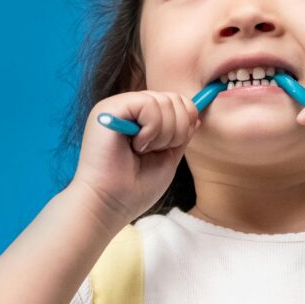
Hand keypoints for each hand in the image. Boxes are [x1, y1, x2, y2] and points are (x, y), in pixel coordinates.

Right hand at [73, 91, 201, 227]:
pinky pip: (148, 104)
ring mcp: (117, 106)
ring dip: (163, 134)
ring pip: (163, 101)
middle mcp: (127, 108)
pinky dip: (151, 129)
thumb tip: (195, 114)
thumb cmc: (134, 189)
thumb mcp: (167, 158)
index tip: (172, 146)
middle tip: (154, 151)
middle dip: (176, 130)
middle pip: (174, 99)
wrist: (108, 205)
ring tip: (142, 151)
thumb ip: (180, 135)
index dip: (185, 121)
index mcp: (139, 118)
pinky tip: (136, 146)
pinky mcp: (110, 108)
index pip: (175, 101)